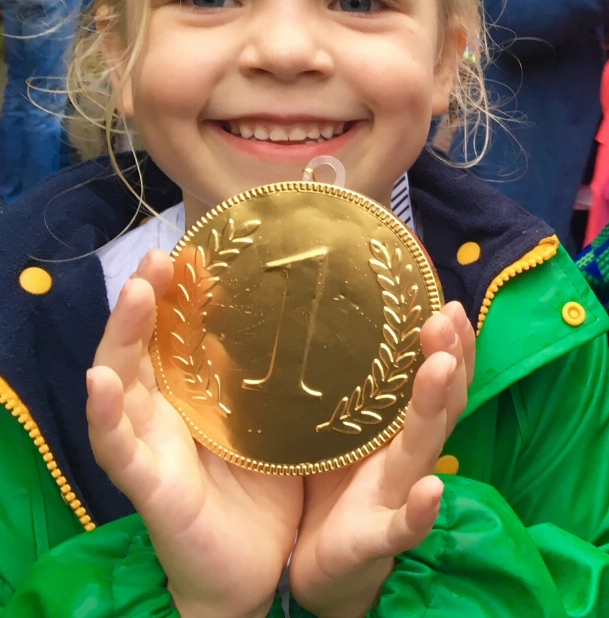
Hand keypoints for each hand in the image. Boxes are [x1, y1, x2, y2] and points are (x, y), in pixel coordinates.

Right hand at [86, 250, 302, 617]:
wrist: (259, 567)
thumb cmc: (265, 487)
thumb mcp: (274, 419)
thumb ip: (272, 374)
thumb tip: (300, 313)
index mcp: (192, 397)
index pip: (172, 334)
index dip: (173, 293)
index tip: (189, 250)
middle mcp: (162, 416)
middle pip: (139, 349)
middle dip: (142, 302)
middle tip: (157, 259)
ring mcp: (148, 448)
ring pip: (119, 386)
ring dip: (120, 338)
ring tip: (131, 295)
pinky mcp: (149, 486)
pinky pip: (117, 449)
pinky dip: (104, 415)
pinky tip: (101, 384)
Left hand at [288, 302, 475, 617]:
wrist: (311, 571)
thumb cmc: (324, 491)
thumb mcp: (327, 429)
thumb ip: (327, 381)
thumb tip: (299, 314)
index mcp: (393, 428)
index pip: (434, 377)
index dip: (449, 341)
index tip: (446, 300)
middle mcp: (405, 456)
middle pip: (440, 403)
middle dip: (450, 357)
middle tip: (447, 315)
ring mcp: (394, 496)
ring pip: (423, 449)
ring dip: (436, 406)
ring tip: (441, 368)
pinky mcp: (373, 539)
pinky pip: (401, 527)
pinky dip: (420, 511)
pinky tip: (431, 491)